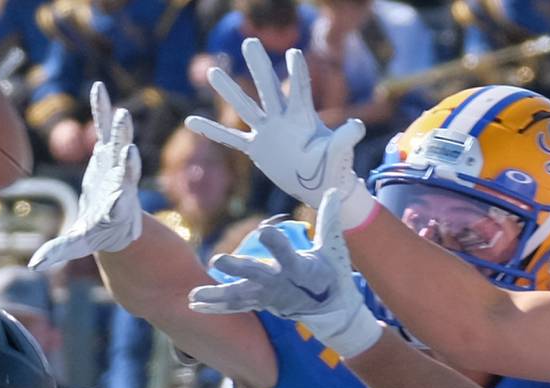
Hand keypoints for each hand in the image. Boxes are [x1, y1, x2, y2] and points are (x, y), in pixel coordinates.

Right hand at [30, 83, 142, 269]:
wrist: (116, 218)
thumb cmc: (97, 235)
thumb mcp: (80, 244)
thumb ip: (59, 251)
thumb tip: (34, 266)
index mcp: (115, 211)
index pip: (119, 206)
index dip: (121, 199)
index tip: (123, 197)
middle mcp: (122, 187)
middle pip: (127, 173)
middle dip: (127, 162)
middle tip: (129, 148)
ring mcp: (117, 167)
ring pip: (120, 146)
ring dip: (121, 132)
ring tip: (121, 114)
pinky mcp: (109, 151)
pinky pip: (105, 128)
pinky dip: (102, 110)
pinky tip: (98, 89)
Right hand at [185, 39, 375, 230]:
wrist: (321, 185)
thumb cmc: (334, 167)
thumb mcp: (340, 152)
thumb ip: (346, 137)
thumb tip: (358, 126)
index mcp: (302, 117)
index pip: (298, 89)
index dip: (297, 72)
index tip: (293, 52)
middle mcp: (282, 119)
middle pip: (267, 87)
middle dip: (259, 65)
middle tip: (250, 40)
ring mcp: (267, 132)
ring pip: (245, 108)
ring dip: (229, 91)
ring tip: (213, 71)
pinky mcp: (257, 148)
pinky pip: (230, 139)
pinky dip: (212, 131)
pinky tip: (192, 120)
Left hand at [189, 188, 381, 358]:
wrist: (330, 310)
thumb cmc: (331, 273)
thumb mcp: (333, 249)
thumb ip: (329, 221)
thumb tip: (334, 190)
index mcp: (300, 269)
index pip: (287, 254)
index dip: (276, 243)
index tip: (264, 230)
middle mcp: (281, 284)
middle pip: (256, 276)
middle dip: (237, 268)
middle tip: (219, 260)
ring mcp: (268, 297)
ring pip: (240, 296)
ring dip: (217, 295)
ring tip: (194, 294)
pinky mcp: (259, 303)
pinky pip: (235, 306)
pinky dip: (215, 307)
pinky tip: (193, 304)